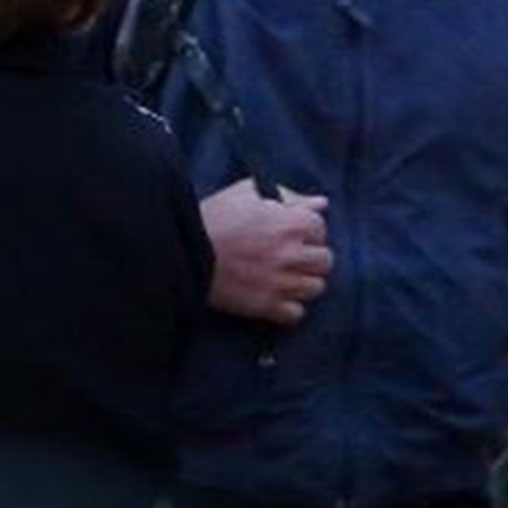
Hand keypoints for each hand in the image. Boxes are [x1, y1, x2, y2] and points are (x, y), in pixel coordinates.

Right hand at [198, 178, 331, 323]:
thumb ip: (289, 196)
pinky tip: (277, 296)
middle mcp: (291, 254)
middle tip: (293, 256)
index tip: (294, 233)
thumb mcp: (249, 193)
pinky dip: (290, 307)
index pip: (321, 228)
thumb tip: (321, 204)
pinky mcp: (266, 306)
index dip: (308, 230)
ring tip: (287, 277)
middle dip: (312, 256)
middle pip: (325, 261)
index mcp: (290, 223)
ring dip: (305, 282)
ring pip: (316, 288)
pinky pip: (296, 314)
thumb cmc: (214, 217)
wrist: (182, 250)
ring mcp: (281, 282)